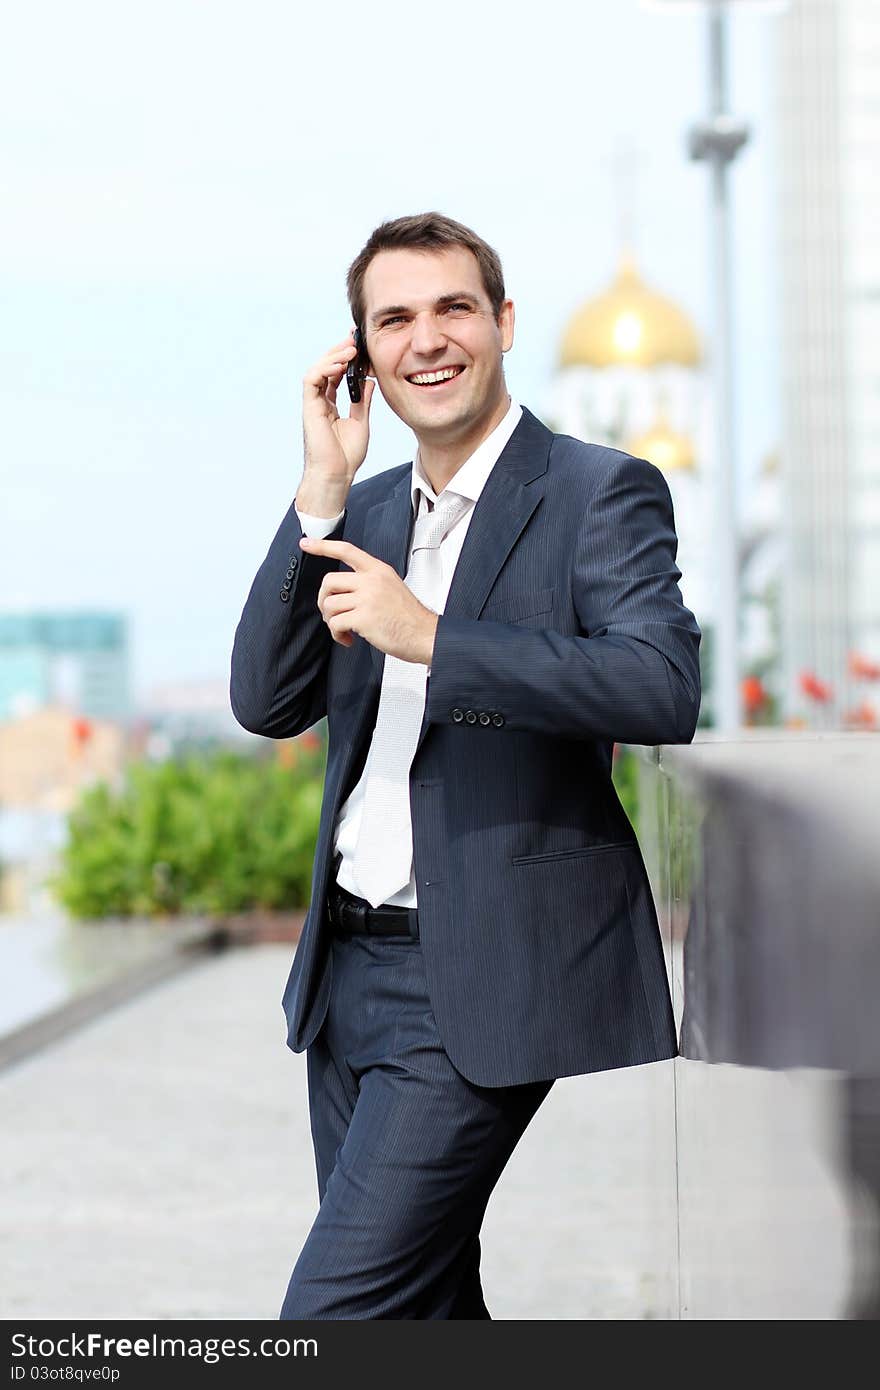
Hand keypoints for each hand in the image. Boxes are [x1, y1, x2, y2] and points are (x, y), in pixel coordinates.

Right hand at [301, 332, 376, 479]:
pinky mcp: (309, 407)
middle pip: (325, 368)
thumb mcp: (361, 422)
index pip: (335, 375)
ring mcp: (313, 404)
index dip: (345, 359)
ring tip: (351, 348)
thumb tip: (369, 381)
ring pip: (317, 369)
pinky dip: (325, 367)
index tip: (360, 346)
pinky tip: (341, 362)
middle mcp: (320, 402)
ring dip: (333, 356)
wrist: (336, 475)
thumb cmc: (346, 456)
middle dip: (339, 350)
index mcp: (331, 405)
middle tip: (355, 338)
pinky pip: (312, 379)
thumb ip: (363, 401)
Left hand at [301, 537, 438, 664]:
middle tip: (331, 612)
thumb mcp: (393, 587)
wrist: (425, 635)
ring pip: (329, 604)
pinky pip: (335, 623)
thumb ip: (370, 583)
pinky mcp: (363, 617)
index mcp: (378, 570)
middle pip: (329, 581)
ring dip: (331, 620)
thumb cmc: (410, 617)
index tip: (306, 543)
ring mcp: (367, 598)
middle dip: (323, 599)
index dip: (323, 546)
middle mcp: (372, 580)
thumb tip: (344, 592)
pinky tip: (349, 639)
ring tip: (343, 629)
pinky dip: (337, 635)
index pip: (346, 550)